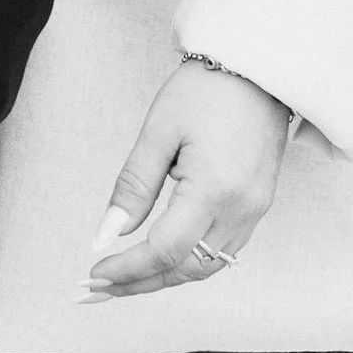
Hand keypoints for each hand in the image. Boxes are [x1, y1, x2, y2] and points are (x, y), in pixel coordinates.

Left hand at [82, 60, 292, 299]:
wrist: (259, 63)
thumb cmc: (206, 88)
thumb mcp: (159, 130)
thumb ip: (133, 186)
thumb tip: (106, 237)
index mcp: (214, 189)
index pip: (164, 250)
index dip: (127, 269)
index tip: (93, 274)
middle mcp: (241, 208)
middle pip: (187, 269)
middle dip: (140, 283)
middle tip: (97, 288)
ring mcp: (255, 209)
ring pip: (207, 267)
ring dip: (165, 278)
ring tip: (123, 279)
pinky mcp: (259, 203)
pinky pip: (223, 250)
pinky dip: (190, 261)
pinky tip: (163, 257)